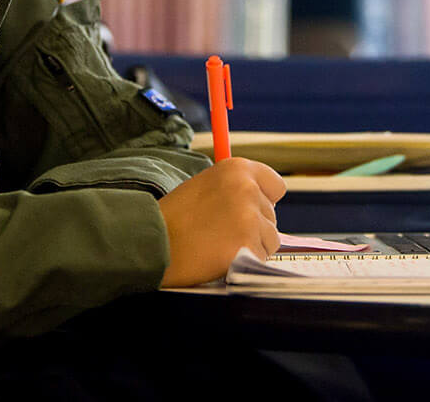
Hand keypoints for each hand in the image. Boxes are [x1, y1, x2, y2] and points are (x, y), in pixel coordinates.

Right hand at [157, 157, 285, 286]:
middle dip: (254, 228)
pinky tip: (221, 257)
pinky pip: (260, 258)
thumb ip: (235, 189)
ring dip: (251, 246)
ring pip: (270, 239)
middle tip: (221, 232)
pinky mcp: (248, 245)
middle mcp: (248, 188)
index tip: (249, 211)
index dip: (264, 201)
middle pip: (272, 216)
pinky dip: (244, 262)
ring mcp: (249, 217)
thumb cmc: (174, 218)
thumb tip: (261, 202)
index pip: (276, 186)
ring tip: (220, 244)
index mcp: (237, 168)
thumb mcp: (205, 186)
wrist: (153, 243)